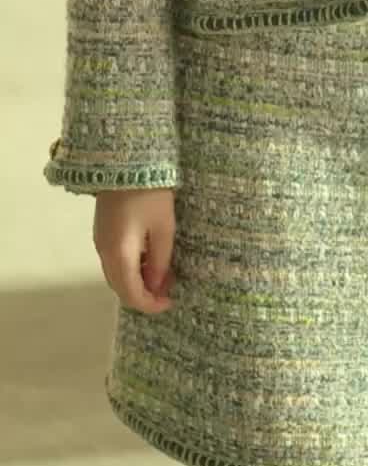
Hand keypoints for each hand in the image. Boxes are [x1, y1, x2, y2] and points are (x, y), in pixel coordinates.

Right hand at [93, 188, 175, 314]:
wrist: (125, 161)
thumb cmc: (150, 194)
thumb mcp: (164, 227)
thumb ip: (160, 261)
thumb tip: (157, 287)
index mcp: (119, 255)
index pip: (131, 294)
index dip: (150, 305)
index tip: (170, 302)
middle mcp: (104, 253)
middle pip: (120, 288)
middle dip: (144, 294)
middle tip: (168, 287)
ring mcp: (100, 241)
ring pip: (116, 275)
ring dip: (136, 281)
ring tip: (162, 272)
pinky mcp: (102, 231)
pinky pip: (114, 261)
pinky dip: (130, 267)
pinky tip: (147, 257)